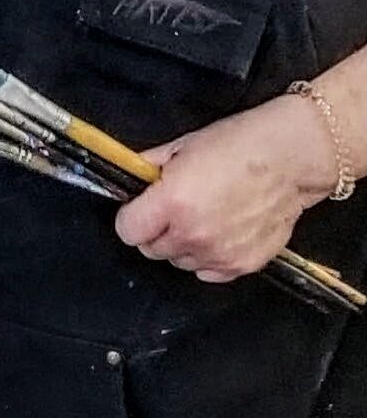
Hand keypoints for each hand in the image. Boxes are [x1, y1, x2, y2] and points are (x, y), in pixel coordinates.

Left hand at [113, 95, 337, 281]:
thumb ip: (146, 168)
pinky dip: (208, 258)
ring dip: (182, 245)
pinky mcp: (243, 265)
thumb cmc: (236, 145)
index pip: (127, 231)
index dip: (131, 218)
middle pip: (151, 250)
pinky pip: (208, 272)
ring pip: (179, 262)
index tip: (140, 209)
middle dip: (156, 231)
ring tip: (202, 219)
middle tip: (174, 211)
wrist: (290, 158)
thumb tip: (126, 179)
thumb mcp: (180, 147)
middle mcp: (193, 235)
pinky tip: (219, 234)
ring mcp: (219, 254)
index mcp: (172, 203)